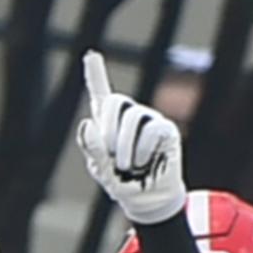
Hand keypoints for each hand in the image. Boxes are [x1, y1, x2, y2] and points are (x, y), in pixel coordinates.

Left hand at [77, 51, 188, 225]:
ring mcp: (149, 120)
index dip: (96, 74)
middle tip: (108, 154)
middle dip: (108, 129)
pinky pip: (151, 130)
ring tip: (126, 165)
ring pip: (133, 118)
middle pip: (116, 101)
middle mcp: (130, 116)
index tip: (90, 54)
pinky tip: (144, 162)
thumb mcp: (99, 167)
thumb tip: (87, 123)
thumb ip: (90, 147)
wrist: (145, 197)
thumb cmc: (120, 181)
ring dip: (123, 147)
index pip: (101, 94)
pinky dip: (141, 150)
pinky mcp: (166, 129)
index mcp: (108, 123)